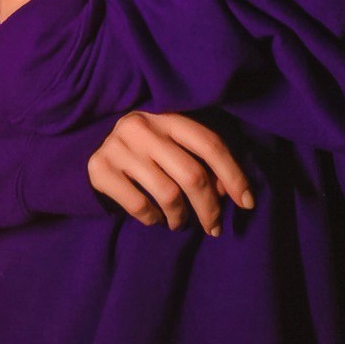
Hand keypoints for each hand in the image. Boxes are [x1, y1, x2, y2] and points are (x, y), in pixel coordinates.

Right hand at [87, 111, 255, 235]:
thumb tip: (226, 192)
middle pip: (192, 174)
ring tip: (180, 222)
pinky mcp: (99, 168)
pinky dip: (153, 219)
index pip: (210, 144)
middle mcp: (142, 126)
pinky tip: (155, 218)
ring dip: (180, 216)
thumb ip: (200, 162)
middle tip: (214, 227)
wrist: (97, 153)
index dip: (233, 175)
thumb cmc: (147, 153)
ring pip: (168, 193)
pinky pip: (139, 205)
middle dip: (209, 207)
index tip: (247, 203)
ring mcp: (118, 146)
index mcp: (168, 116)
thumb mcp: (174, 148)